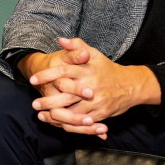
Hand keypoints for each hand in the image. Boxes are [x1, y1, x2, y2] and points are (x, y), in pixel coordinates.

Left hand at [26, 37, 159, 137]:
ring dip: (56, 116)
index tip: (32, 79)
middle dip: (48, 101)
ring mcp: (96, 102)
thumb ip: (76, 46)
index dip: (46, 75)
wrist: (131, 85)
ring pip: (73, 112)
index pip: (63, 71)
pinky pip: (83, 122)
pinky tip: (58, 124)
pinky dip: (70, 125)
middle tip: (34, 103)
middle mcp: (91, 86)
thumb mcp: (94, 54)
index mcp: (87, 70)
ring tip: (42, 116)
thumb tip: (60, 39)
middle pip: (65, 95)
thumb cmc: (108, 69)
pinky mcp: (101, 114)